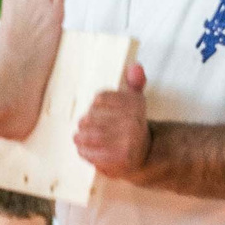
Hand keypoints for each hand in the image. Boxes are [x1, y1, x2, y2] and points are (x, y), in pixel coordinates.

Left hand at [75, 64, 151, 179]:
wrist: (145, 155)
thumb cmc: (132, 125)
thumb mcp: (135, 102)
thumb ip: (134, 83)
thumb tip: (135, 66)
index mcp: (136, 104)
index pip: (100, 99)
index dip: (95, 104)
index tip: (96, 108)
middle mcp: (134, 122)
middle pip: (92, 117)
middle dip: (84, 122)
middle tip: (83, 125)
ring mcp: (127, 141)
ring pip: (90, 135)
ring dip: (81, 137)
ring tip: (79, 137)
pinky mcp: (120, 158)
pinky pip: (92, 152)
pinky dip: (84, 151)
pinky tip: (84, 149)